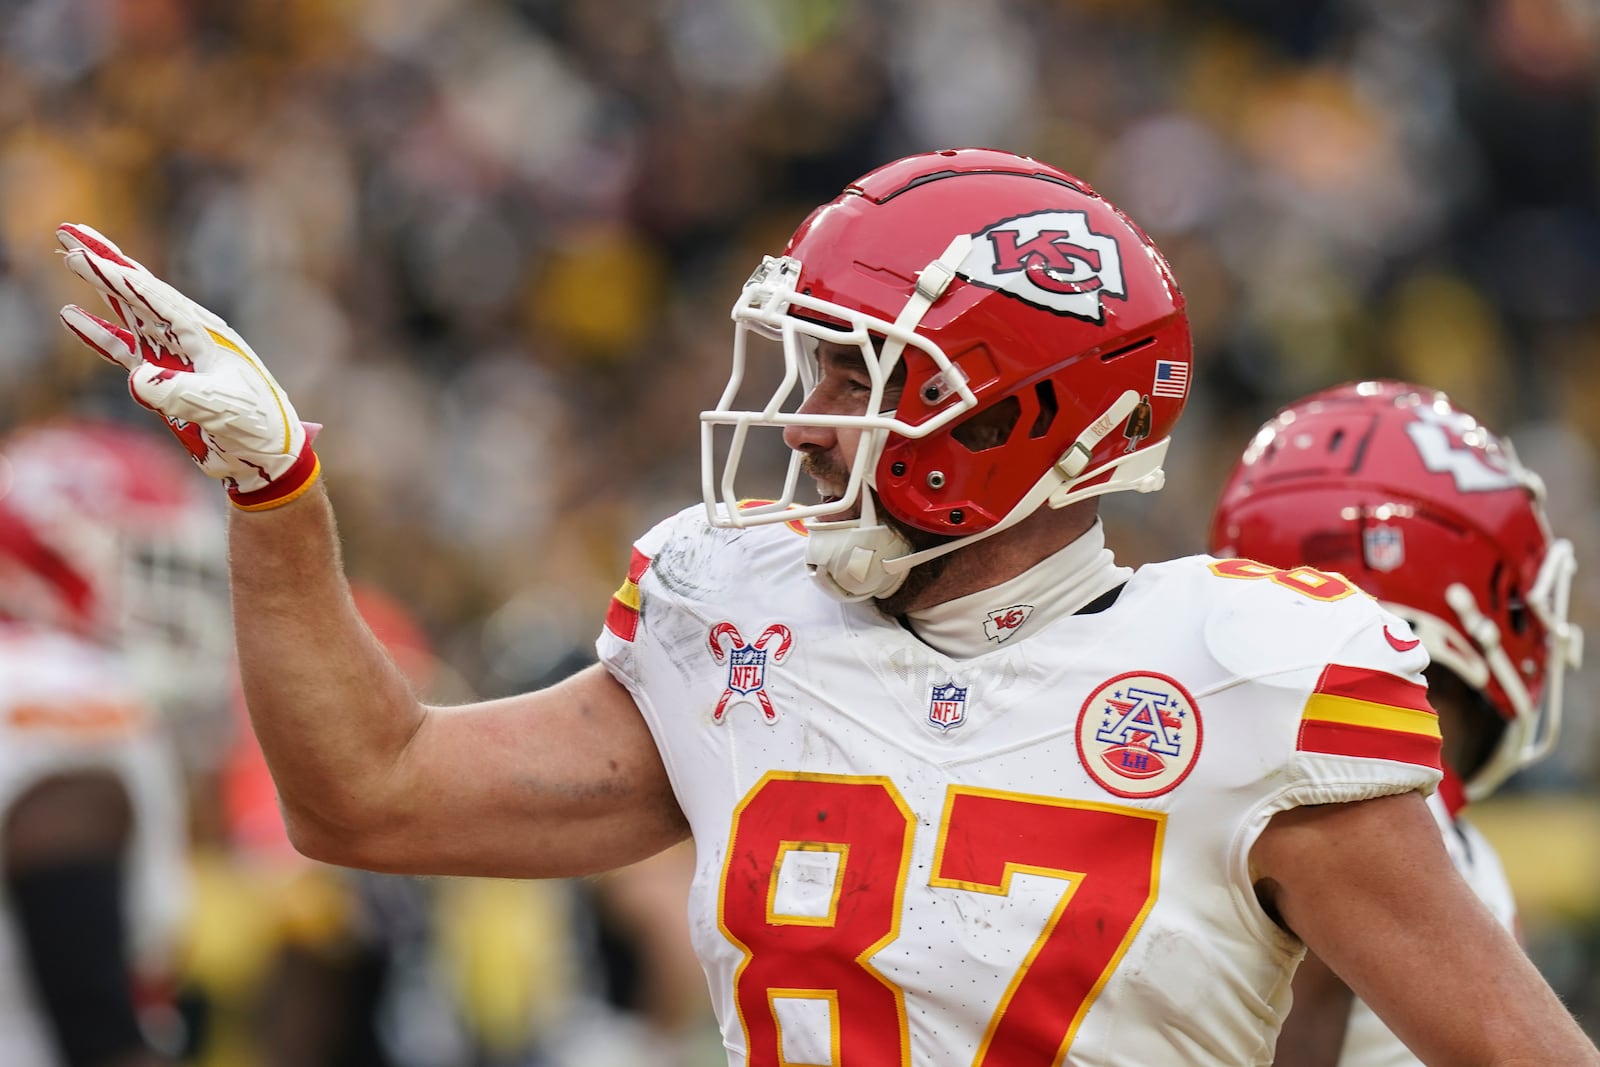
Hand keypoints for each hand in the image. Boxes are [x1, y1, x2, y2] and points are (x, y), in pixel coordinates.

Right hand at [55, 223, 319, 510]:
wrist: (268, 454)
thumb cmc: (256, 427)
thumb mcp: (223, 410)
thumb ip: (182, 393)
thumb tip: (137, 378)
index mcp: (206, 335)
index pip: (156, 298)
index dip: (121, 276)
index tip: (87, 254)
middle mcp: (190, 337)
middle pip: (140, 291)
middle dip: (105, 262)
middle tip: (66, 230)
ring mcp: (176, 355)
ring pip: (130, 311)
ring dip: (100, 287)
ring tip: (69, 255)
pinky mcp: (167, 377)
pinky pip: (125, 348)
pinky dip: (99, 332)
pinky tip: (72, 315)